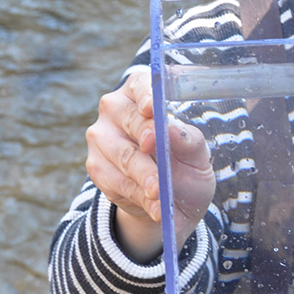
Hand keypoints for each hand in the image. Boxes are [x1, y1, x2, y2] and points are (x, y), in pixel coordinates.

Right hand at [83, 66, 214, 262]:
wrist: (170, 202)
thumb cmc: (185, 166)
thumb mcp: (197, 154)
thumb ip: (188, 140)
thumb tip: (172, 128)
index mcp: (142, 94)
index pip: (141, 85)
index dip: (146, 95)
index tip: (152, 108)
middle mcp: (116, 109)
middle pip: (130, 120)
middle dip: (147, 139)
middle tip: (160, 149)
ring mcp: (101, 137)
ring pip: (124, 155)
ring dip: (145, 177)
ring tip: (161, 194)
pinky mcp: (96, 167)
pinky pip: (116, 181)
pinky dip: (139, 197)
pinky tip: (156, 208)